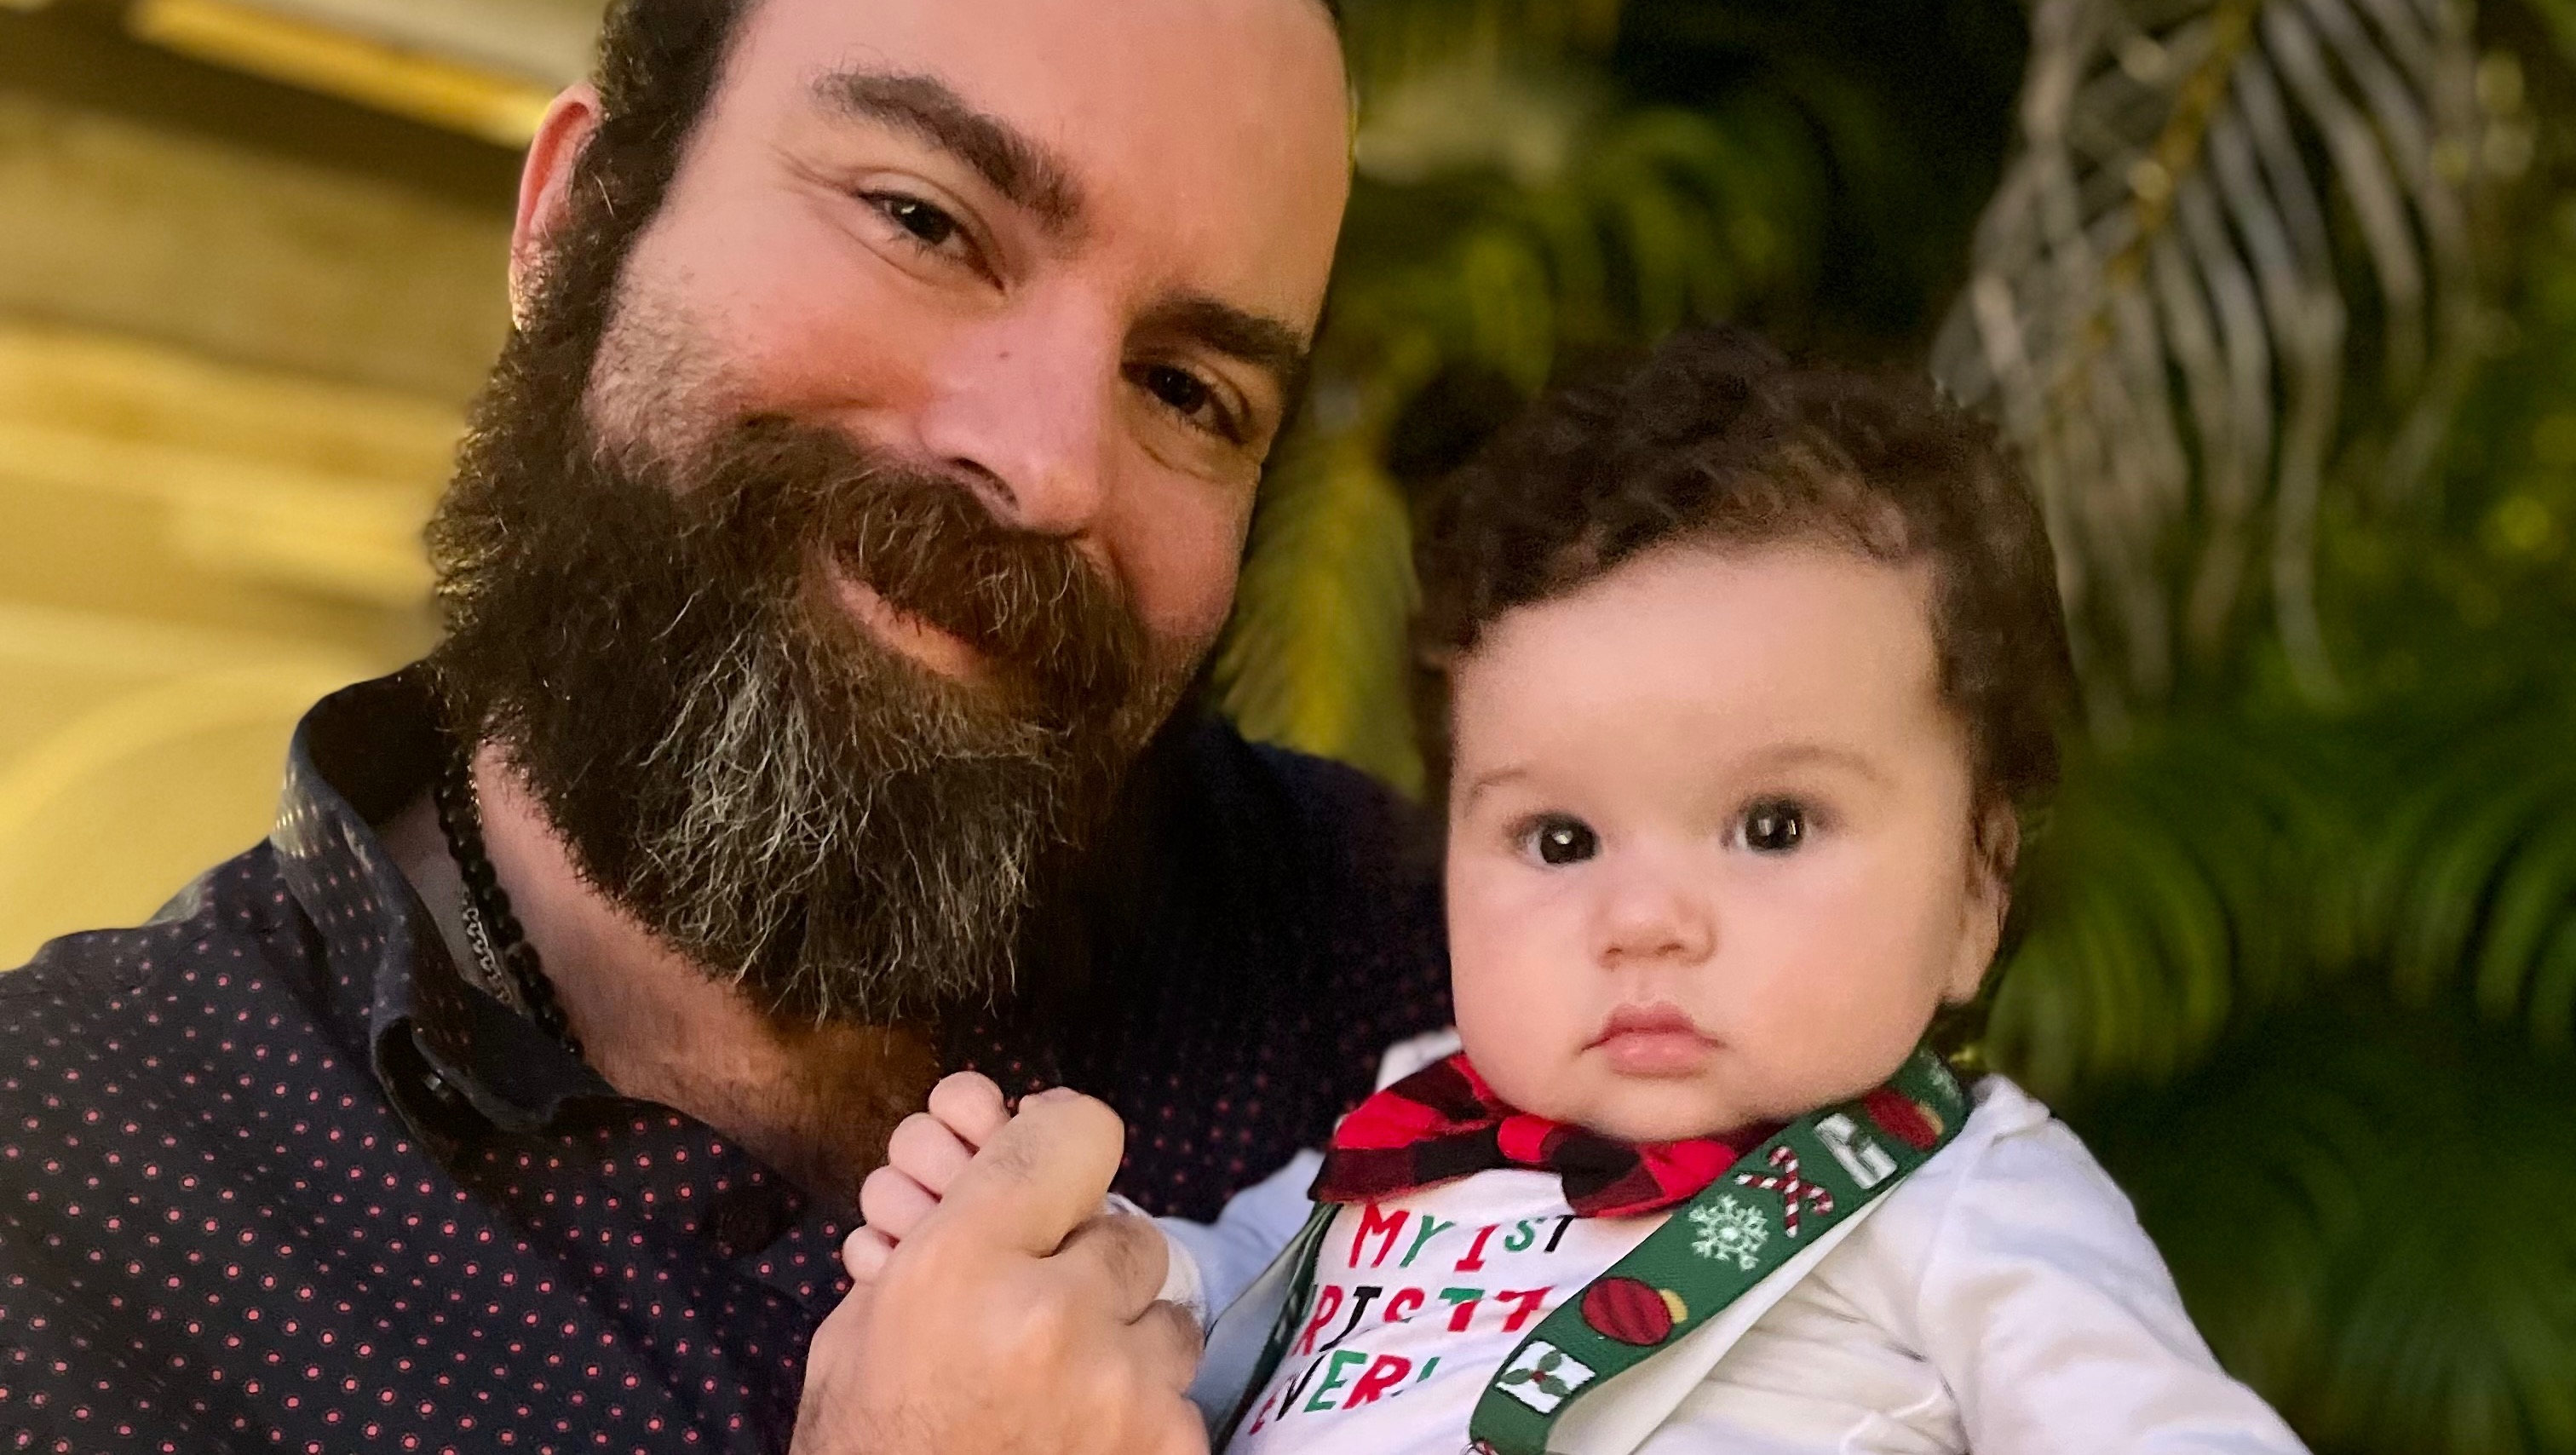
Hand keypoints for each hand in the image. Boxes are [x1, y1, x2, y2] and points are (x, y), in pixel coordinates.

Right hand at [792, 1089, 1208, 1454]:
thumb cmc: (869, 1445)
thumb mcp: (862, 1325)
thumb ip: (939, 1239)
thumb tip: (993, 1174)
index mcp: (961, 1264)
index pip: (1075, 1130)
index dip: (1062, 1143)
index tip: (1053, 1163)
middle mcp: (1053, 1313)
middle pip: (1126, 1230)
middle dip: (1085, 1265)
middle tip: (1038, 1310)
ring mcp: (1121, 1390)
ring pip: (1166, 1317)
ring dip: (1124, 1341)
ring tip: (1061, 1383)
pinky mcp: (1163, 1452)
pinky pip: (1176, 1402)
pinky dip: (1137, 1418)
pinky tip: (1080, 1438)